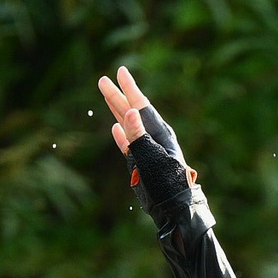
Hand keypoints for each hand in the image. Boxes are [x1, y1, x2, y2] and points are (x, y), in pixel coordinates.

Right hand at [97, 67, 200, 217]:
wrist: (173, 206)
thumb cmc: (166, 181)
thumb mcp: (150, 157)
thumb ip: (138, 135)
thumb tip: (130, 111)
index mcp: (158, 132)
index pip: (140, 104)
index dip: (129, 88)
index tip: (120, 71)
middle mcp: (153, 137)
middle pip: (132, 111)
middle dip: (118, 95)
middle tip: (103, 79)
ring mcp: (147, 149)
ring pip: (128, 125)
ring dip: (118, 110)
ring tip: (107, 96)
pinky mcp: (142, 163)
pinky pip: (129, 144)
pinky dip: (121, 135)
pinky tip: (114, 128)